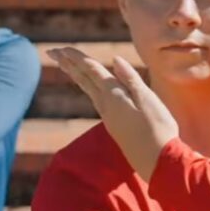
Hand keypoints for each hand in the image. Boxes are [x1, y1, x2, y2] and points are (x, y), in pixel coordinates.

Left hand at [47, 48, 177, 180]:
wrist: (157, 161)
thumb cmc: (158, 128)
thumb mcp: (148, 100)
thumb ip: (131, 79)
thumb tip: (114, 60)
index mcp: (114, 95)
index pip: (92, 71)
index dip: (77, 58)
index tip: (62, 48)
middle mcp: (106, 104)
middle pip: (83, 79)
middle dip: (68, 64)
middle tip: (52, 52)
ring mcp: (108, 115)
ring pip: (87, 89)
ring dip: (75, 74)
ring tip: (64, 64)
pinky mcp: (113, 124)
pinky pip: (94, 98)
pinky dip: (87, 87)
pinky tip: (88, 86)